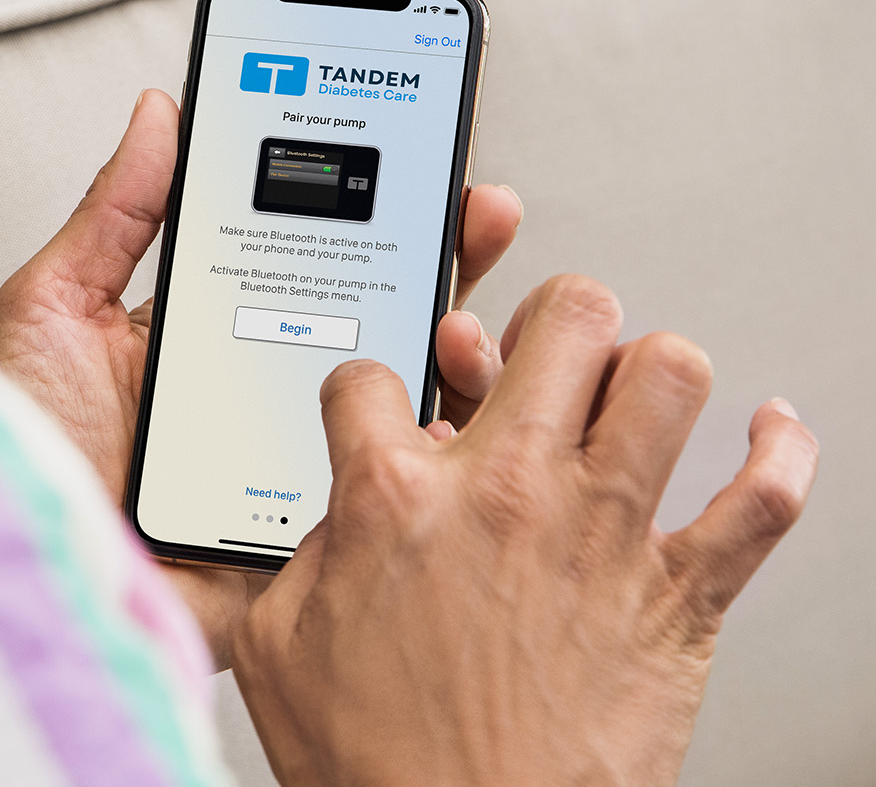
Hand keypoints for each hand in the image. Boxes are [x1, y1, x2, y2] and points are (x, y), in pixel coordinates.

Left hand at [0, 88, 520, 669]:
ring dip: (456, 352)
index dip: (370, 209)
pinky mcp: (309, 535)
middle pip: (380, 318)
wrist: (19, 561)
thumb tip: (159, 113)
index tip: (417, 151)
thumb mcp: (54, 309)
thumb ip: (116, 214)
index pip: (312, 261)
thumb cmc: (21, 448)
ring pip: (405, 402)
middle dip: (442, 260)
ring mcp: (296, 464)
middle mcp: (269, 397)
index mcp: (216, 340)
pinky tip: (442, 416)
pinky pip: (393, 494)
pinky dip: (434, 453)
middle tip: (477, 207)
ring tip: (457, 318)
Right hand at [233, 275, 818, 786]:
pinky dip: (781, 453)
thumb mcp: (280, 646)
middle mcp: (506, 489)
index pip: (368, 377)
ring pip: (669, 374)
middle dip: (548, 318)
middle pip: (562, 319)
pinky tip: (768, 430)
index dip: (362, 388)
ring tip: (625, 387)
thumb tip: (338, 516)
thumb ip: (299, 555)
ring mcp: (603, 533)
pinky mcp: (679, 596)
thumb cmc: (381, 770)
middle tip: (538, 348)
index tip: (372, 413)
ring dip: (649, 367)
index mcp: (394, 496)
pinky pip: (763, 500)